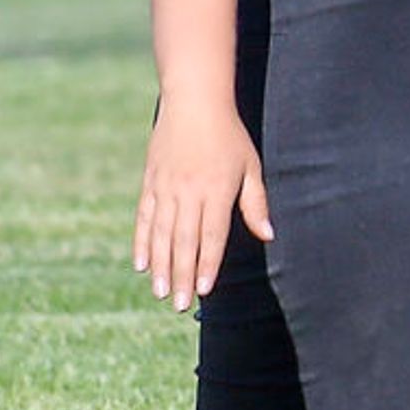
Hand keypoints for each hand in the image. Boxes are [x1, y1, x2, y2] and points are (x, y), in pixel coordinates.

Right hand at [132, 100, 268, 313]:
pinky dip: (141, 243)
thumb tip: (268, 235)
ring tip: (160, 293)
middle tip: (178, 305)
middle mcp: (188, 193)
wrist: (194, 104)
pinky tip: (141, 264)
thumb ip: (256, 203)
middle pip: (183, 242)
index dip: (208, 264)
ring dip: (160, 266)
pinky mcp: (150, 184)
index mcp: (216, 191)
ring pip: (160, 235)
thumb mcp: (251, 167)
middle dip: (182, 276)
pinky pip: (144, 218)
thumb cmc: (230, 137)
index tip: (204, 290)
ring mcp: (165, 189)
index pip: (212, 236)